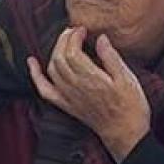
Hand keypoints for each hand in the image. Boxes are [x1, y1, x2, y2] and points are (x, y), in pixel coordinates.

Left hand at [27, 28, 150, 160]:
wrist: (125, 133)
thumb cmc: (131, 106)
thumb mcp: (127, 79)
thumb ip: (111, 58)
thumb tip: (101, 38)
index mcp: (91, 79)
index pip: (72, 52)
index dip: (74, 36)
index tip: (82, 29)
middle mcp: (75, 87)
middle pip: (59, 58)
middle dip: (64, 40)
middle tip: (73, 30)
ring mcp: (68, 97)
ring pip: (52, 69)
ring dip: (55, 51)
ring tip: (64, 41)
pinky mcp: (66, 105)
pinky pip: (44, 90)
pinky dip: (36, 75)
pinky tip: (32, 63)